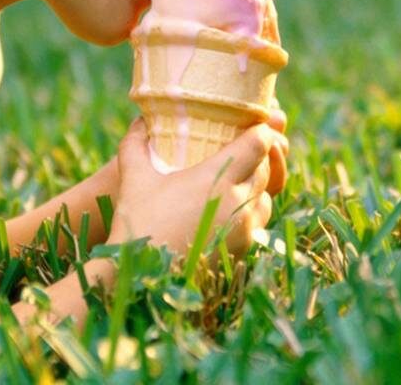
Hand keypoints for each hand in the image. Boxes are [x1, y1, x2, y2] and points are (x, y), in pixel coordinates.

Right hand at [108, 118, 286, 257]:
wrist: (142, 279)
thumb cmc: (139, 224)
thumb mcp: (135, 179)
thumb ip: (136, 145)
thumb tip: (138, 121)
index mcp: (219, 178)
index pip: (260, 144)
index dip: (261, 131)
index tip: (254, 125)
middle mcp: (239, 203)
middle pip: (265, 170)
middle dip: (256, 159)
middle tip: (238, 151)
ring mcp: (245, 231)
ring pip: (265, 199)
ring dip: (254, 189)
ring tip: (231, 185)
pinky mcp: (243, 252)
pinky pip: (257, 225)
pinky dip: (248, 215)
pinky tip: (225, 214)